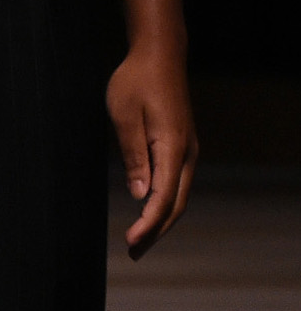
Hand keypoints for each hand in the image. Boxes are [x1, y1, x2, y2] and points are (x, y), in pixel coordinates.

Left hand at [110, 41, 196, 256]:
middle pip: (176, 204)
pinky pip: (176, 183)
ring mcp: (187, 151)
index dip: (148, 224)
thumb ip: (133, 154)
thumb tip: (140, 195)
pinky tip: (149, 211)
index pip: (164, 197)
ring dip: (160, 220)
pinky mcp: (181, 147)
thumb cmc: (135, 81)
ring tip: (139, 242)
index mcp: (173, 147)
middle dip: (156, 231)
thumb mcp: (125, 114)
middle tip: (133, 254)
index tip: (131, 243)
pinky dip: (164, 203)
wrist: (158, 56)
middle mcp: (186, 154)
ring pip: (178, 196)